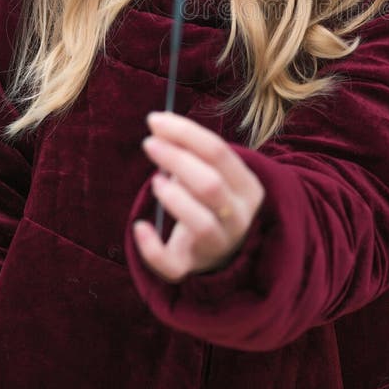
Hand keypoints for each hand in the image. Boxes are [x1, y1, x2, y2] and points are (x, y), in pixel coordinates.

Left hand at [132, 111, 265, 281]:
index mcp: (248, 188)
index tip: (156, 120)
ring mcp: (218, 245)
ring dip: (174, 199)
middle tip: (149, 143)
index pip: (219, 153)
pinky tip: (139, 227)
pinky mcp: (192, 268)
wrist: (222, 249)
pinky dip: (152, 249)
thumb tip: (159, 123)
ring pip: (201, 224)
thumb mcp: (214, 172)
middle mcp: (239, 218)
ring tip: (154, 181)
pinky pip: (172, 265)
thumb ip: (192, 149)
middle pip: (210, 185)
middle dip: (176, 160)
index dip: (186, 133)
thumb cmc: (212, 199)